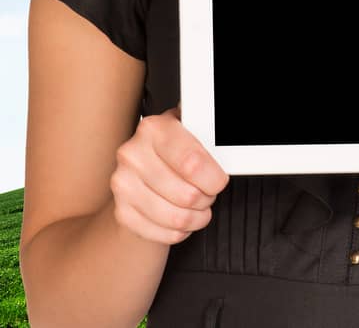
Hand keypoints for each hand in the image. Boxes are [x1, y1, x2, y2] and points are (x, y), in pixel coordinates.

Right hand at [108, 103, 229, 244]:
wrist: (145, 165)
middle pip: (187, 195)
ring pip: (177, 218)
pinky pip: (163, 233)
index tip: (219, 181)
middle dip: (207, 198)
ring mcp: (123, 184)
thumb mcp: (195, 134)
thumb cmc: (177, 149)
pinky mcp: (122, 211)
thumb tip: (232, 151)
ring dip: (196, 217)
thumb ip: (211, 141)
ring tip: (197, 206)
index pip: (192, 164)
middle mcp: (133, 155)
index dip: (213, 179)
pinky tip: (182, 218)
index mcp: (154, 129)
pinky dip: (180, 232)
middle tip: (207, 192)